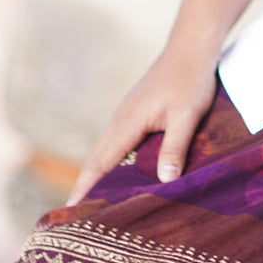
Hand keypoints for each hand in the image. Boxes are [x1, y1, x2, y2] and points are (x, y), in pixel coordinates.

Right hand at [66, 41, 219, 205]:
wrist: (190, 48)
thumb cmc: (191, 80)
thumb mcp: (186, 116)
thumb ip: (174, 147)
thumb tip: (164, 181)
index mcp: (128, 122)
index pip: (101, 162)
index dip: (86, 187)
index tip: (71, 210)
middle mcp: (120, 119)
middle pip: (96, 158)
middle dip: (85, 185)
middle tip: (76, 214)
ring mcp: (126, 114)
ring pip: (105, 149)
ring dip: (96, 173)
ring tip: (93, 200)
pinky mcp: (134, 111)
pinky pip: (116, 142)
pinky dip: (110, 160)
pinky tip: (118, 172)